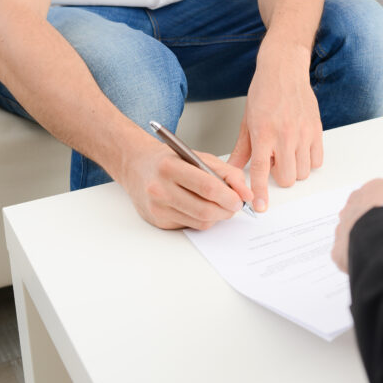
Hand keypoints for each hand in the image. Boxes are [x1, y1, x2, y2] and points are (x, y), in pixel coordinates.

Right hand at [122, 141, 253, 230]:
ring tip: (220, 206)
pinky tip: (201, 208)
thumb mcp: (198, 156)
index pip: (207, 186)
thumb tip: (246, 193)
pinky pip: (190, 226)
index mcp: (170, 167)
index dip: (228, 196)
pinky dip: (202, 219)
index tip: (240, 199)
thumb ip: (226, 172)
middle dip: (226, 210)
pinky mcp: (158, 221)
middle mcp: (160, 188)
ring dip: (217, 217)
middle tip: (234, 206)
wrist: (137, 167)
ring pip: (199, 221)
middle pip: (204, 209)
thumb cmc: (169, 160)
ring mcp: (157, 208)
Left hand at [227, 40, 322, 210]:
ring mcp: (303, 133)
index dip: (260, 192)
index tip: (260, 206)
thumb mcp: (246, 121)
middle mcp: (285, 135)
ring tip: (286, 153)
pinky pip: (316, 160)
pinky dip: (308, 161)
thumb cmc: (263, 92)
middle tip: (274, 162)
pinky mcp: (317, 130)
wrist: (284, 70)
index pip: (260, 171)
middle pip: (286, 177)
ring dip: (293, 169)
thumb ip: (241, 149)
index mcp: (263, 133)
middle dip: (279, 177)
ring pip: (302, 172)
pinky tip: (299, 149)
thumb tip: (231, 170)